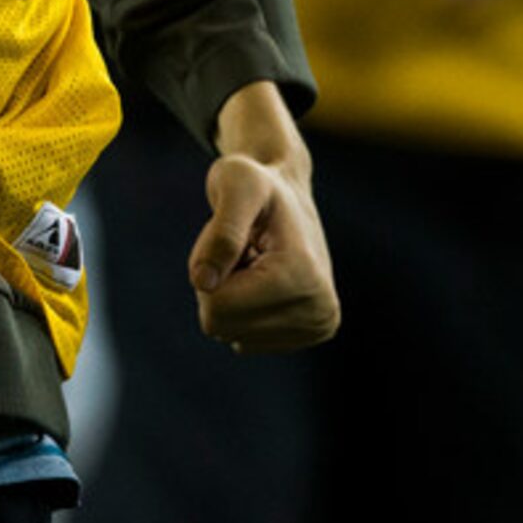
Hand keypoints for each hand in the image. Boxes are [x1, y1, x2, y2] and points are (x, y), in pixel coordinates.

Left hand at [190, 82, 339, 353]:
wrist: (287, 191)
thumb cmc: (256, 182)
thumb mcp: (234, 185)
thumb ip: (221, 232)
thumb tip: (202, 284)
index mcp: (302, 278)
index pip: (216, 310)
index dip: (207, 270)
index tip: (234, 240)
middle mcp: (320, 312)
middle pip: (222, 327)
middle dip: (218, 286)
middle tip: (243, 250)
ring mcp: (318, 326)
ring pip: (232, 334)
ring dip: (231, 295)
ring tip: (255, 261)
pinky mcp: (310, 334)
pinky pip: (246, 340)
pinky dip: (245, 309)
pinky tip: (264, 279)